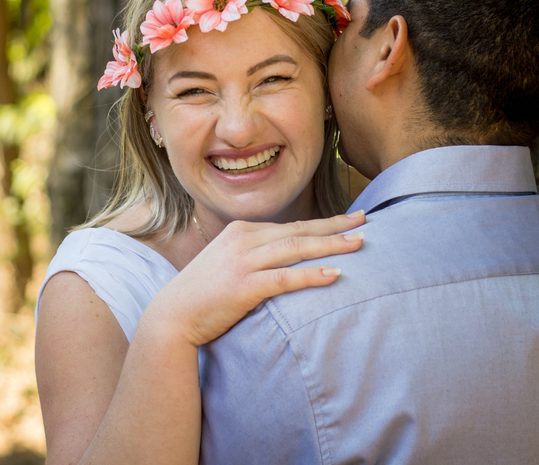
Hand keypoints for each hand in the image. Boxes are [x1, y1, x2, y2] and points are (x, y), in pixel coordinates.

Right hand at [143, 211, 365, 347]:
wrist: (172, 316)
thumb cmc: (203, 295)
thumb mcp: (228, 264)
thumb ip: (254, 256)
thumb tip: (286, 258)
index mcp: (242, 231)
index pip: (290, 226)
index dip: (323, 223)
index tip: (349, 220)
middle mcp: (244, 240)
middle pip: (299, 230)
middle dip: (335, 226)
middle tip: (366, 221)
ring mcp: (243, 261)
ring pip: (297, 249)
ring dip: (331, 245)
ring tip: (359, 244)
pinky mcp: (244, 285)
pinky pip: (286, 278)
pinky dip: (312, 275)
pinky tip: (334, 275)